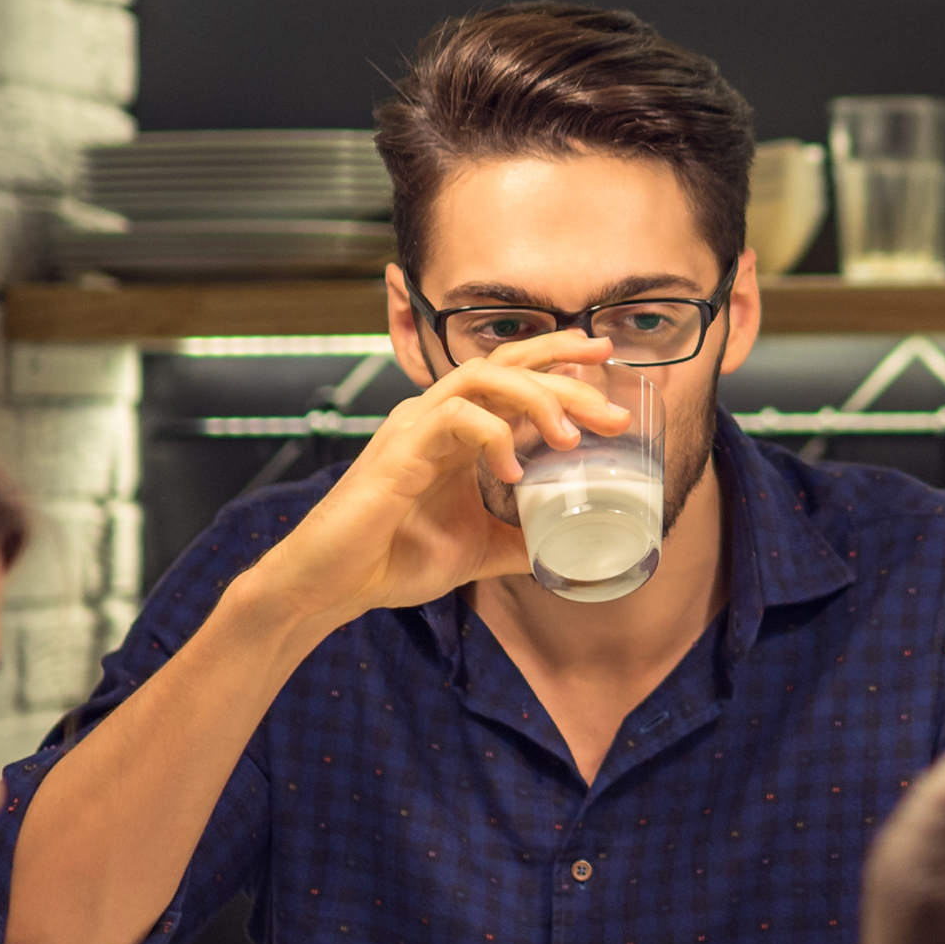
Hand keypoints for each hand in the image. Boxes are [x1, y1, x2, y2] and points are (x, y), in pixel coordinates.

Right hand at [246, 331, 621, 628]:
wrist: (333, 585)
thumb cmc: (392, 559)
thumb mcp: (477, 550)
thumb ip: (519, 541)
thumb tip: (564, 552)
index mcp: (456, 430)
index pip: (512, 371)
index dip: (559, 358)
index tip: (607, 361)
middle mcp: (435, 416)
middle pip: (507, 364)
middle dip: (566, 376)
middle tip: (611, 409)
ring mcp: (415, 427)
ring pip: (482, 376)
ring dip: (536, 398)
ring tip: (570, 436)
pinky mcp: (398, 450)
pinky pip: (455, 418)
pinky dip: (493, 436)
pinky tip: (512, 472)